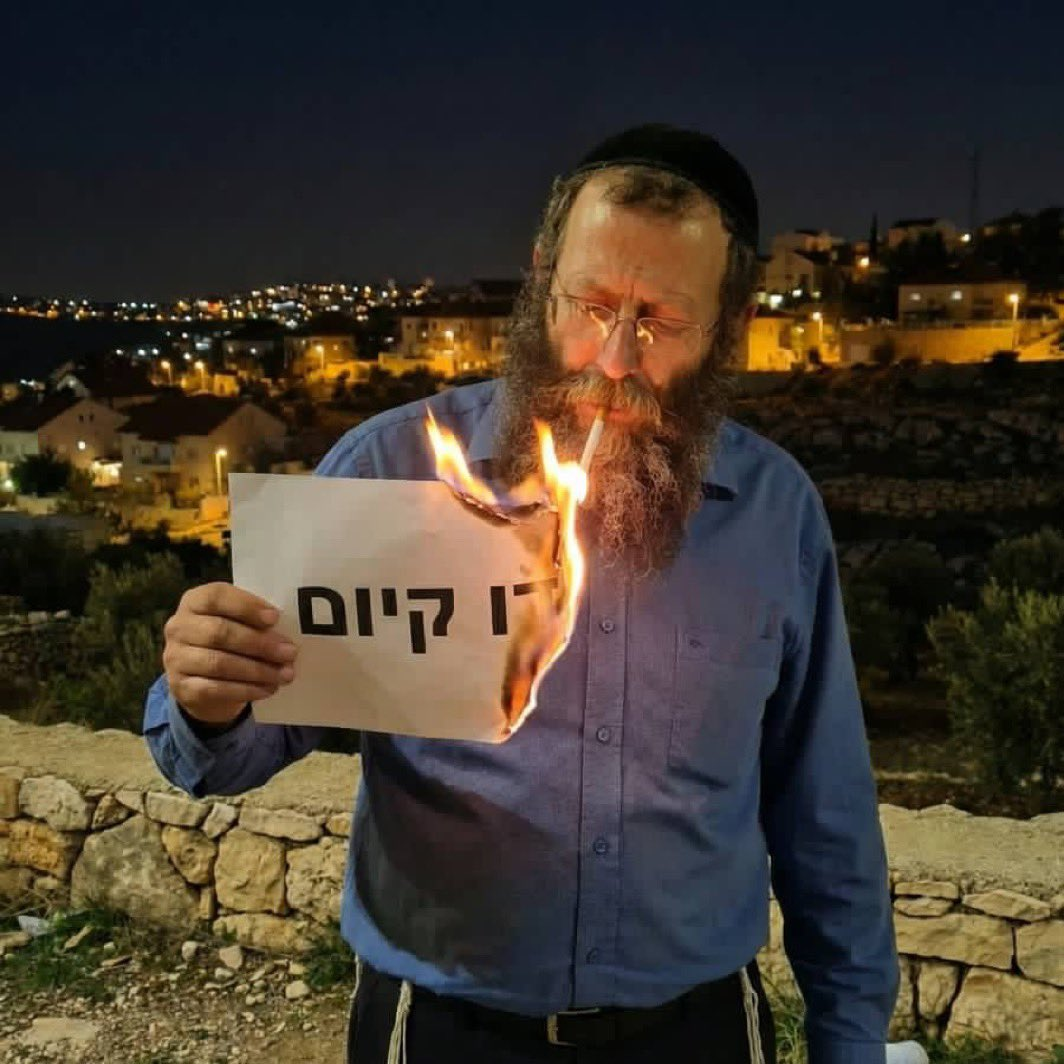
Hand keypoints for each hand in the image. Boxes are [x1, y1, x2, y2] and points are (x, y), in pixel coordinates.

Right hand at [163, 583, 296, 723]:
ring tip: (284, 674)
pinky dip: (246, 690)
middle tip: (289, 652)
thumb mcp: (238, 623)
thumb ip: (255, 620)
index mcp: (194, 601)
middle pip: (219, 632)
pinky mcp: (181, 687)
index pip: (216, 596)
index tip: (275, 618)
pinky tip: (268, 689)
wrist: (202, 681)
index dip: (246, 606)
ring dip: (257, 670)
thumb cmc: (229, 642)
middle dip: (259, 643)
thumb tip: (285, 634)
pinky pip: (216, 689)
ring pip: (218, 663)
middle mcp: (178, 627)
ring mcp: (176, 658)